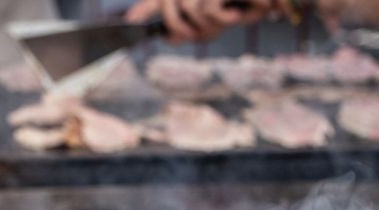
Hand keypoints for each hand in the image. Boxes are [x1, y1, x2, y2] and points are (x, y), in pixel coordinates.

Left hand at [123, 0, 266, 41]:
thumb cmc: (250, 3)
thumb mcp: (217, 18)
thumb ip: (192, 26)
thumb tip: (169, 37)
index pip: (159, 1)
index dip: (144, 10)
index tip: (129, 21)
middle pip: (170, 12)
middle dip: (185, 30)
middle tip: (208, 33)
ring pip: (189, 13)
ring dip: (212, 25)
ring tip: (232, 18)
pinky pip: (206, 11)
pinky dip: (223, 19)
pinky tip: (236, 14)